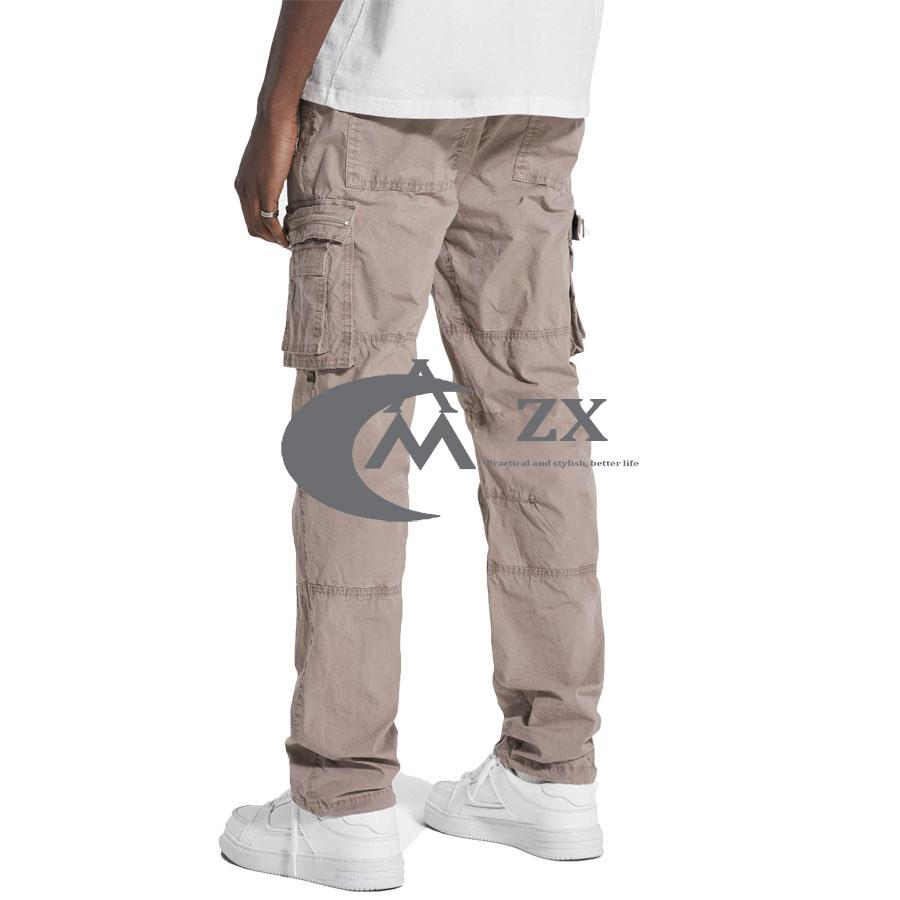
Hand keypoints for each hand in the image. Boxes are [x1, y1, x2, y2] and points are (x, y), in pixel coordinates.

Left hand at [234, 115, 297, 246]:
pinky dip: (278, 233)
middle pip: (252, 226)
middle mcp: (243, 189)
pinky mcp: (265, 190)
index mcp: (242, 183)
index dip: (262, 230)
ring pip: (259, 227)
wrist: (274, 119)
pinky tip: (288, 238)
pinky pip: (269, 220)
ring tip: (288, 243)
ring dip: (274, 239)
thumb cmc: (275, 133)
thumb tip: (282, 179)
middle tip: (285, 243)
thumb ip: (270, 174)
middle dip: (268, 238)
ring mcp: (253, 190)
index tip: (278, 235)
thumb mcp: (269, 159)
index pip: (248, 216)